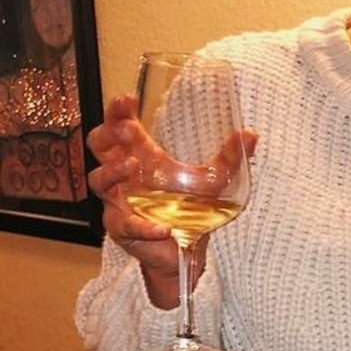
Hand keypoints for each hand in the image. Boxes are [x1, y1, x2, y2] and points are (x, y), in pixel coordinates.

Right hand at [88, 96, 256, 305]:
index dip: (117, 111)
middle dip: (108, 134)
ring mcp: (118, 201)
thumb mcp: (213, 181)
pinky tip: (163, 229)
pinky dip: (144, 227)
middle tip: (127, 130)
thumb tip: (251, 135)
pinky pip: (127, 225)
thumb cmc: (191, 209)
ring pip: (99, 181)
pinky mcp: (122, 229)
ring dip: (113, 172)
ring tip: (132, 166)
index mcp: (142, 155)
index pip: (120, 125)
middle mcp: (124, 175)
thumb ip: (229, 159)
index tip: (127, 99)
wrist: (186, 250)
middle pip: (99, 145)